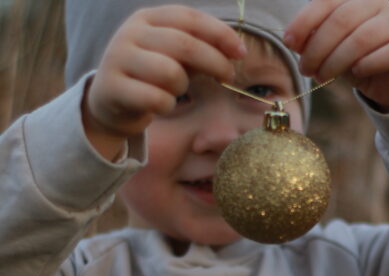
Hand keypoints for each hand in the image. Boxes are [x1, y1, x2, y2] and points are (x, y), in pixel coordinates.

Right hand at [82, 5, 245, 159]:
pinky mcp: (113, 88)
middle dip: (214, 62)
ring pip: (171, 73)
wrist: (109, 103)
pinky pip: (157, 99)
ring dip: (182, 87)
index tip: (241, 52)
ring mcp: (118, 59)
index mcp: (147, 18)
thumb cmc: (151, 77)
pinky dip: (166, 105)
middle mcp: (130, 33)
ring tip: (175, 90)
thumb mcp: (174, 57)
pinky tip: (160, 105)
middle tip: (227, 77)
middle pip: (184, 45)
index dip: (219, 34)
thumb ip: (200, 49)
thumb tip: (235, 50)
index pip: (189, 18)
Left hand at [284, 0, 388, 113]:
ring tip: (323, 78)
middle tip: (307, 71)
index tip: (289, 43)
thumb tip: (293, 40)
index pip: (327, 2)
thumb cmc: (359, 60)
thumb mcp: (332, 50)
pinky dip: (370, 63)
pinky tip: (357, 72)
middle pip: (341, 21)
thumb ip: (314, 41)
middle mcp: (377, 4)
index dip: (304, 22)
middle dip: (318, 49)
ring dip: (336, 61)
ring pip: (362, 38)